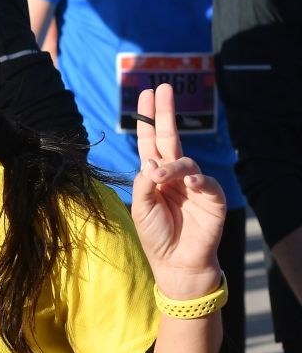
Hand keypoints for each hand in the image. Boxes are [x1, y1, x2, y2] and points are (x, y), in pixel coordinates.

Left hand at [131, 83, 227, 298]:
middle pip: (170, 138)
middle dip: (165, 113)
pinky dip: (196, 180)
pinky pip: (206, 182)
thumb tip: (151, 162)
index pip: (150, 142)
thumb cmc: (156, 235)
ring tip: (159, 176)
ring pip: (185, 161)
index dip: (148, 120)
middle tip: (162, 88)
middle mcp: (175, 175)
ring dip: (171, 165)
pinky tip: (189, 183)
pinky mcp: (212, 199)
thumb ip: (144, 183)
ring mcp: (194, 185)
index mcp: (155, 175)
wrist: (176, 264)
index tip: (145, 95)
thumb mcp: (141, 207)